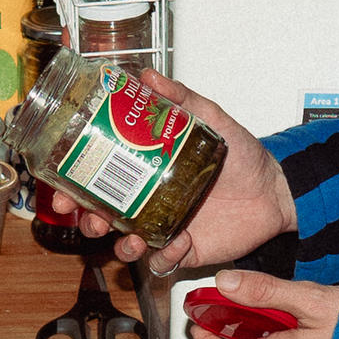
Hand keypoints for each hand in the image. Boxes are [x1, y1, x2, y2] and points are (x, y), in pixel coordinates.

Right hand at [38, 77, 290, 272]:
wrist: (275, 189)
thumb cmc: (242, 156)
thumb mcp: (210, 120)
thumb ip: (181, 99)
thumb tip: (147, 77)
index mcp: (146, 173)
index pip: (101, 181)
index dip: (75, 186)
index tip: (62, 186)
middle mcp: (151, 202)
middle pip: (103, 216)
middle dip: (87, 220)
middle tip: (85, 216)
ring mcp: (166, 228)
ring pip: (127, 244)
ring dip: (120, 245)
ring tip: (127, 239)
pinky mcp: (187, 249)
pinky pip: (164, 261)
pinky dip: (163, 257)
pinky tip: (174, 244)